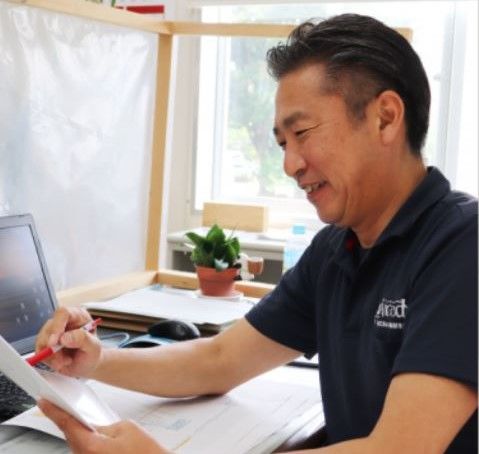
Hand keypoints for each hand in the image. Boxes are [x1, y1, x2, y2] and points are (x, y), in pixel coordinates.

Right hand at [35, 307, 101, 377]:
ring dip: (52, 356)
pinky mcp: (45, 343)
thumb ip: (83, 339)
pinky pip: (39, 351)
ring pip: (42, 340)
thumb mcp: (94, 346)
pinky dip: (49, 360)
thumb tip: (65, 337)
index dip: (57, 325)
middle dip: (53, 347)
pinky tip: (61, 362)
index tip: (55, 341)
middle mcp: (63, 321)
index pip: (63, 312)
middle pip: (49, 327)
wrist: (88, 363)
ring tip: (67, 361)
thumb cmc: (92, 352)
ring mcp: (52, 332)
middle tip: (64, 359)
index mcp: (78, 316)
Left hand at [38, 400, 168, 453]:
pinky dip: (84, 440)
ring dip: (74, 431)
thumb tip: (93, 425)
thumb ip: (104, 423)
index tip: (43, 401)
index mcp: (91, 446)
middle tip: (55, 403)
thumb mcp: (125, 427)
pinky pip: (84, 451)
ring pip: (76, 444)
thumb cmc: (145, 452)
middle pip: (69, 436)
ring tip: (71, 414)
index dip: (53, 410)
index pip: (67, 423)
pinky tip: (88, 431)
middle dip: (64, 419)